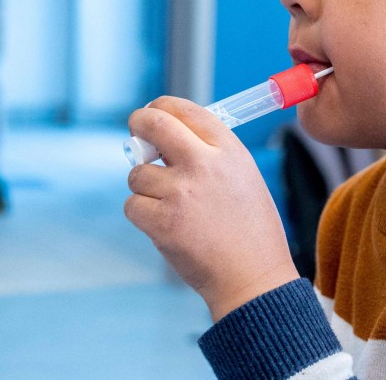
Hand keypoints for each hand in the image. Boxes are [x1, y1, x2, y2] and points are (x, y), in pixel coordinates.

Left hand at [124, 96, 298, 321]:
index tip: (153, 112)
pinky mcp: (162, 222)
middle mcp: (204, 164)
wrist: (254, 278)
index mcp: (228, 150)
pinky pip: (132, 205)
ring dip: (145, 187)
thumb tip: (165, 135)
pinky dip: (142, 214)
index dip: (162, 107)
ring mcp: (181, 193)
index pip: (186, 110)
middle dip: (139, 123)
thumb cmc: (250, 230)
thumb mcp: (243, 177)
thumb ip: (210, 153)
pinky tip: (164, 225)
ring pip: (138, 174)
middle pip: (154, 124)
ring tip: (169, 205)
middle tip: (137, 131)